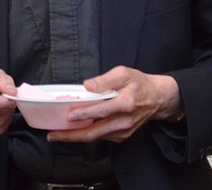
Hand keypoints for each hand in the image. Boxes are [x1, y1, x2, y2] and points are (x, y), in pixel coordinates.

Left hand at [46, 66, 181, 143]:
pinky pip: (102, 137)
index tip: (69, 116)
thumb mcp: (123, 73)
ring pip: (96, 137)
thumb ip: (104, 80)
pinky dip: (87, 135)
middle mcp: (124, 121)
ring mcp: (123, 131)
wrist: (158, 98)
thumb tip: (87, 86)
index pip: (101, 111)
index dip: (84, 114)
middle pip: (95, 132)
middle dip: (71, 136)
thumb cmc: (139, 84)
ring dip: (76, 137)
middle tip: (53, 136)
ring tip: (58, 135)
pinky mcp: (122, 136)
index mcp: (125, 103)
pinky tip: (75, 131)